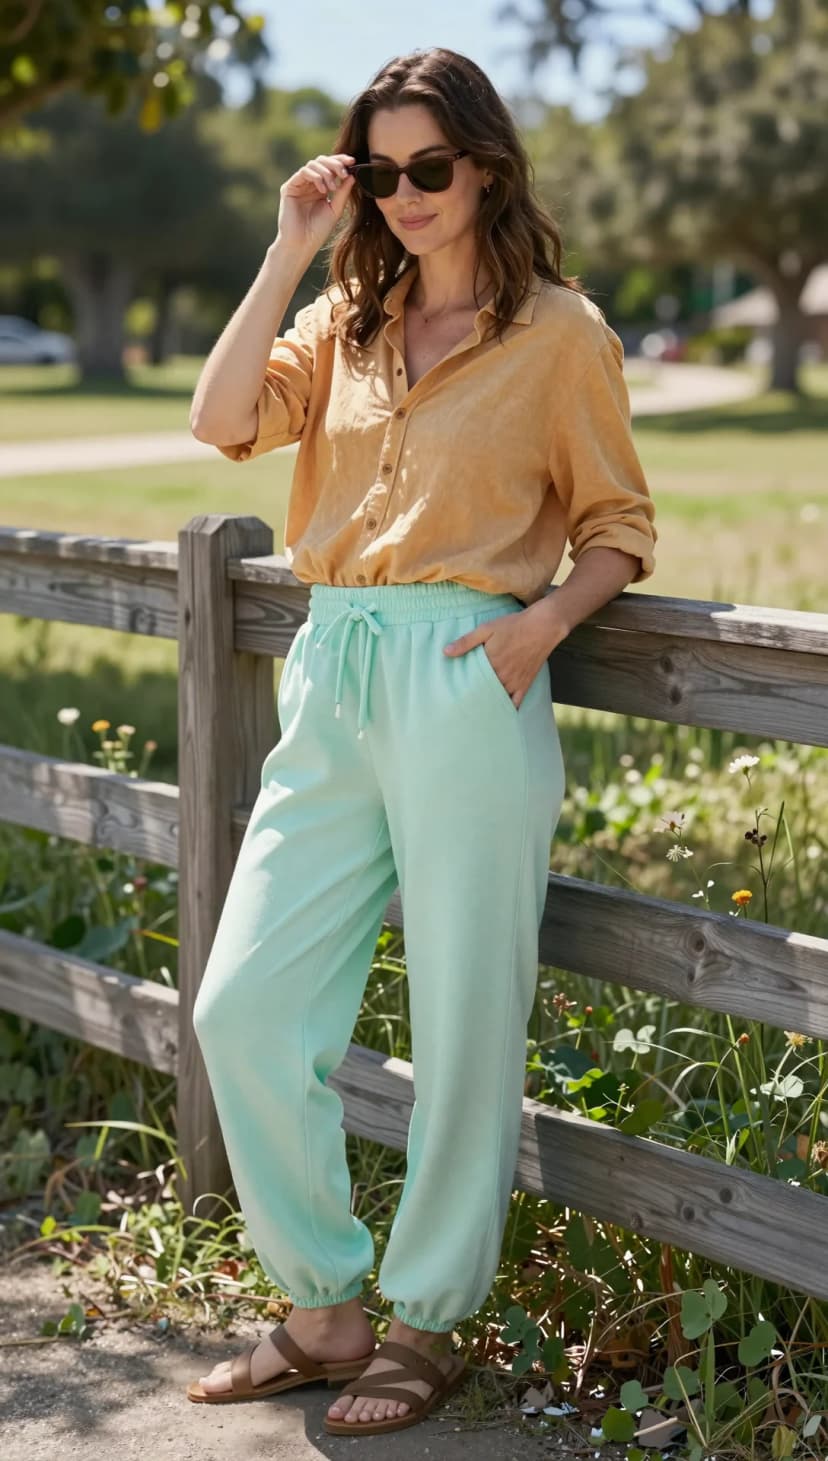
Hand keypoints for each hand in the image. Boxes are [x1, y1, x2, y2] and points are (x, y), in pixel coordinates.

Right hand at [276, 152, 356, 256]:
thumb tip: (353, 175)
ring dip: (326, 172)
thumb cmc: (318, 231)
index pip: (330, 167)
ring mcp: (299, 185)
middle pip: (322, 161)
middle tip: (344, 173)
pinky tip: (323, 189)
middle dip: (335, 164)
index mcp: (321, 188)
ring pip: (313, 164)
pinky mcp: (289, 187)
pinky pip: (303, 172)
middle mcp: (309, 184)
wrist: (302, 245)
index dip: (341, 161)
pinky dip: (315, 176)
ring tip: (333, 188)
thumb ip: (343, 192)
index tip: (353, 162)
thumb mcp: (335, 209)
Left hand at [443, 600, 567, 708]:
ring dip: (488, 705)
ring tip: (476, 714)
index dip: (462, 689)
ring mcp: (514, 682)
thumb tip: (445, 652)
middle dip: (473, 699)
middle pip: (483, 693)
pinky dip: (508, 709)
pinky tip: (500, 715)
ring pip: (498, 699)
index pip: (471, 682)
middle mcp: (502, 676)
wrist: (543, 626)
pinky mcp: (525, 683)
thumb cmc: (513, 626)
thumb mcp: (486, 629)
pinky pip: (516, 702)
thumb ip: (466, 641)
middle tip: (461, 708)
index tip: (452, 696)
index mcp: (490, 663)